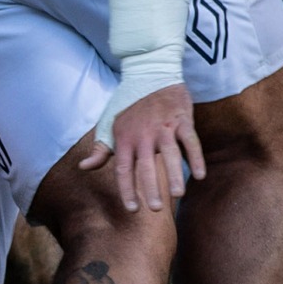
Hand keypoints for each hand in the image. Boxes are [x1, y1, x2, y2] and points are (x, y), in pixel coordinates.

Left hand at [79, 82, 206, 211]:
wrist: (150, 74)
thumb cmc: (129, 105)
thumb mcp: (109, 125)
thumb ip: (100, 150)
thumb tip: (83, 167)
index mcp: (123, 138)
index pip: (123, 169)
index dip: (127, 190)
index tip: (132, 209)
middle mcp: (142, 135)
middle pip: (145, 166)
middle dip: (150, 188)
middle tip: (155, 209)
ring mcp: (163, 127)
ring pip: (169, 154)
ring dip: (173, 175)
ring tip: (177, 195)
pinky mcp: (182, 119)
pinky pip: (190, 141)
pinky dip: (196, 157)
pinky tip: (199, 175)